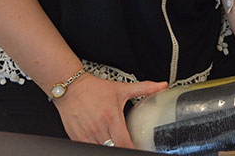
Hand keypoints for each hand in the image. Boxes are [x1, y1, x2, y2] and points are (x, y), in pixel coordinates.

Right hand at [52, 73, 166, 148]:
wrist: (71, 88)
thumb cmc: (95, 89)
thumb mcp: (122, 88)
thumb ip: (145, 88)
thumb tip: (162, 85)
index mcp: (111, 117)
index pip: (124, 142)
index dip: (132, 148)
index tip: (138, 147)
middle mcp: (98, 128)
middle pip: (112, 149)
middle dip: (121, 149)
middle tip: (127, 145)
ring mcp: (85, 134)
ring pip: (100, 150)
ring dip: (109, 148)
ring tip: (115, 142)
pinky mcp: (75, 137)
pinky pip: (87, 147)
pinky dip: (96, 146)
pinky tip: (102, 142)